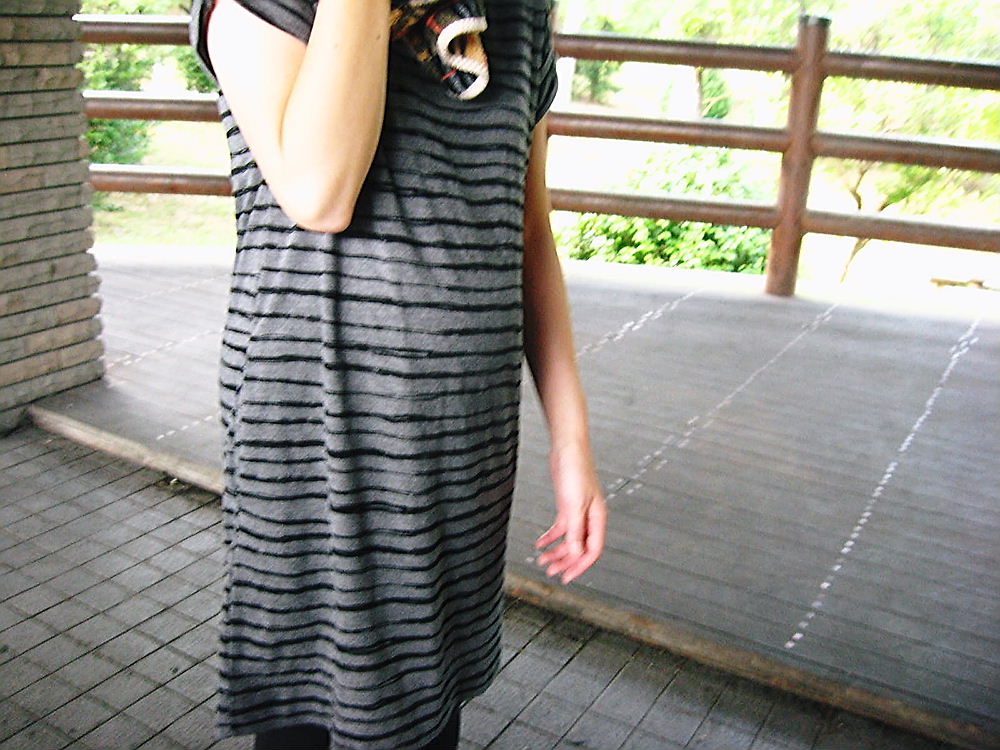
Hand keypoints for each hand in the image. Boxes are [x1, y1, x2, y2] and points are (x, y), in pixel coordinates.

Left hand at [534, 442, 606, 583]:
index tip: (566, 578)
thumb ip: (575, 530)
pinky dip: (551, 538)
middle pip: (580, 548)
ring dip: (557, 552)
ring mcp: (578, 512)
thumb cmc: (574, 471)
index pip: (592, 551)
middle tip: (550, 572)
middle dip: (565, 562)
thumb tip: (576, 555)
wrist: (567, 448)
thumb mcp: (573, 505)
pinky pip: (561, 529)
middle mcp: (590, 518)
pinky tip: (540, 545)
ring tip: (542, 561)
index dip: (580, 567)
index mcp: (597, 518)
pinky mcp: (567, 506)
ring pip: (570, 540)